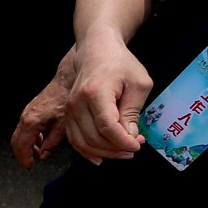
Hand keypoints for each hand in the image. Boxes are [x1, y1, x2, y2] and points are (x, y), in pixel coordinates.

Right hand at [11, 57, 73, 168]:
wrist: (69, 78)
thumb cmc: (68, 99)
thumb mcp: (65, 125)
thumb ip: (53, 142)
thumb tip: (45, 154)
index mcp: (31, 122)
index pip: (20, 146)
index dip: (24, 158)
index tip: (30, 165)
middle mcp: (26, 116)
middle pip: (16, 141)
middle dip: (23, 153)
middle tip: (32, 161)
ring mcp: (28, 112)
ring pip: (20, 133)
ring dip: (28, 144)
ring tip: (40, 151)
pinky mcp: (33, 108)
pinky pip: (26, 126)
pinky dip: (31, 136)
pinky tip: (43, 138)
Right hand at [64, 29, 152, 162]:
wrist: (97, 51)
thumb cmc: (121, 64)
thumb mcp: (139, 84)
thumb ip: (133, 111)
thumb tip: (129, 136)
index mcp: (95, 92)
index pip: (107, 126)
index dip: (123, 141)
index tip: (138, 145)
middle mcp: (77, 103)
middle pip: (93, 137)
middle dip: (116, 149)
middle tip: (134, 147)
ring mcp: (70, 109)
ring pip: (82, 142)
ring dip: (104, 152)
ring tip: (122, 151)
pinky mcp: (68, 114)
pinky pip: (75, 139)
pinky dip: (87, 151)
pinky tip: (101, 156)